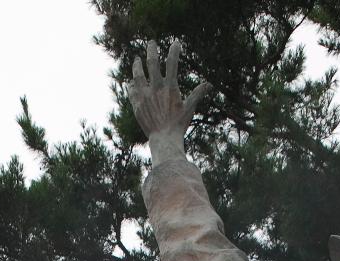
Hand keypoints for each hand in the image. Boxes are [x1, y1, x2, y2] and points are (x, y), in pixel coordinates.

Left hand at [129, 40, 210, 156]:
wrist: (164, 139)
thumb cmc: (179, 124)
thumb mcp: (189, 108)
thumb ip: (197, 93)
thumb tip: (209, 85)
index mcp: (170, 87)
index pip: (172, 62)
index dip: (174, 50)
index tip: (176, 43)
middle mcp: (156, 88)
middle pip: (152, 63)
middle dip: (152, 50)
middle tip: (151, 43)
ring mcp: (145, 96)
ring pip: (138, 75)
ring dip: (137, 65)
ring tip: (136, 60)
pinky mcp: (137, 105)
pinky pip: (132, 91)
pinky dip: (131, 86)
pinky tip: (131, 83)